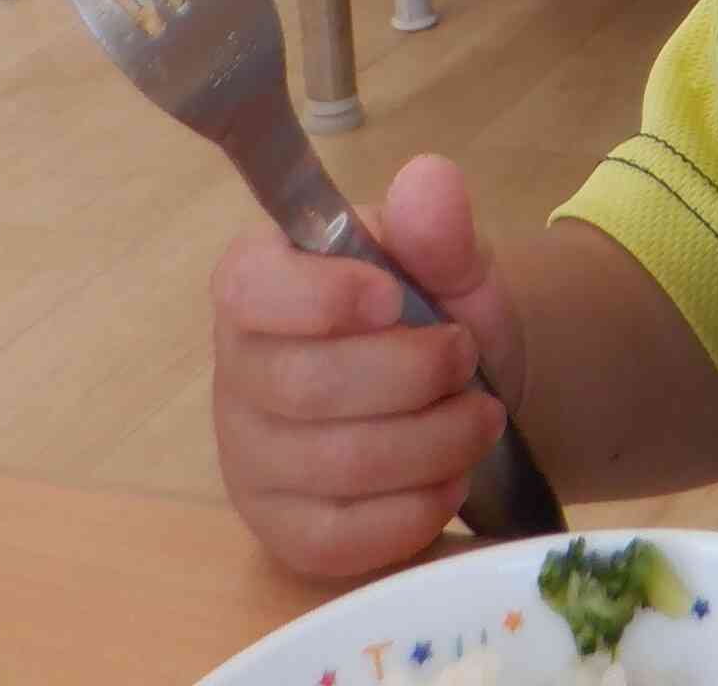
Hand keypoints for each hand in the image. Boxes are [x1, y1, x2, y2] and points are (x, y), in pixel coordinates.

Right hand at [211, 155, 527, 579]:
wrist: (460, 383)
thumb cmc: (433, 306)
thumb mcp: (449, 257)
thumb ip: (437, 226)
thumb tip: (428, 179)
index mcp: (258, 280)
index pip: (250, 289)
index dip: (321, 298)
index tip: (394, 299)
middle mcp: (236, 370)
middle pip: (307, 388)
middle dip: (413, 375)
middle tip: (469, 359)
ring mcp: (250, 457)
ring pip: (334, 466)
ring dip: (432, 442)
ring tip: (481, 416)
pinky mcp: (281, 526)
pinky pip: (335, 538)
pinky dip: (411, 512)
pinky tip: (452, 479)